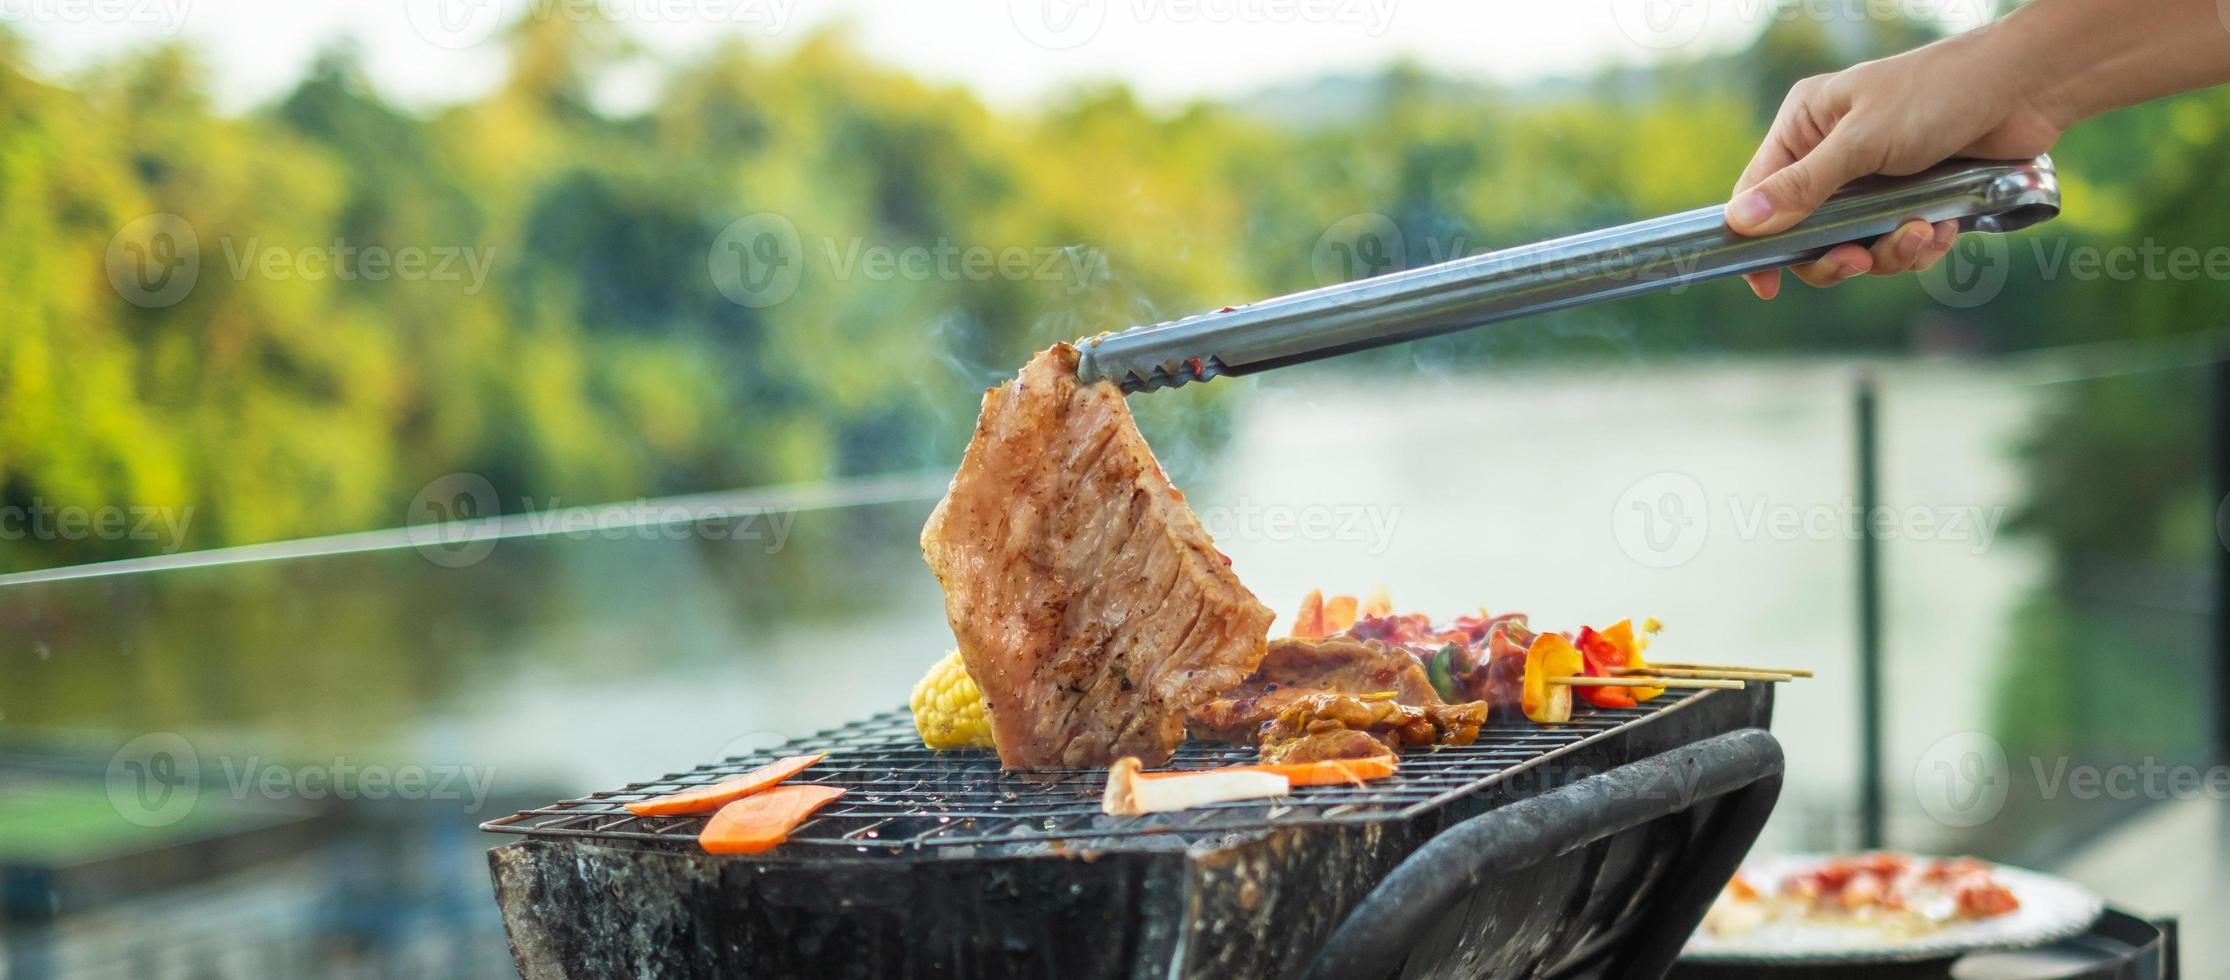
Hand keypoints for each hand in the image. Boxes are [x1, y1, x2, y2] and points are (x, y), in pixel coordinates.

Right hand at [1728, 29, 2065, 298]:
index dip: (1758, 241)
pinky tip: (1945, 228)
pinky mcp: (1914, 197)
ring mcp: (1874, 179)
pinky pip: (1899, 244)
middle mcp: (1833, 154)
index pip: (1758, 194)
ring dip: (1891, 250)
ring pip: (1858, 245)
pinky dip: (1921, 245)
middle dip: (1838, 255)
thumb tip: (1740, 223)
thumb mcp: (1862, 142)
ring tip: (1924, 232)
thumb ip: (1803, 187)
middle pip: (1808, 234)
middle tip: (1860, 261)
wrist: (2026, 87)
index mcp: (1805, 126)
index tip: (1768, 285)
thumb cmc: (1939, 94)